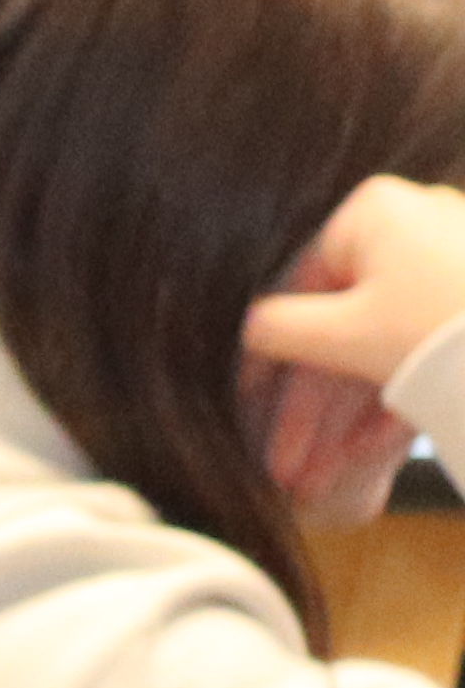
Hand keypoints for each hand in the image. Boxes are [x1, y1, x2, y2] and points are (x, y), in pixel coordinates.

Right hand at [248, 176, 464, 526]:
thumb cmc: (435, 327)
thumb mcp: (339, 334)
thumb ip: (273, 329)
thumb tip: (243, 331)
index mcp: (371, 212)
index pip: (296, 288)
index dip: (267, 358)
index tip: (248, 407)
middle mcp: (412, 222)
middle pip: (340, 327)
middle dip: (313, 409)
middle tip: (292, 467)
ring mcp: (451, 257)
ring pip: (379, 344)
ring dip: (346, 416)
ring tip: (328, 475)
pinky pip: (418, 345)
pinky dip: (393, 393)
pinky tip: (374, 448)